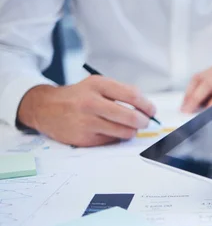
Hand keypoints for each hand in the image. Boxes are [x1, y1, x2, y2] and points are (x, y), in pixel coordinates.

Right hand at [17, 76, 155, 146]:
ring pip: (125, 132)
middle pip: (131, 117)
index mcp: (98, 85)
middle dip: (144, 122)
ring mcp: (87, 121)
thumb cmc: (78, 97)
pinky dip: (116, 137)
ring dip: (132, 131)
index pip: (132, 95)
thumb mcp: (97, 85)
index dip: (147, 105)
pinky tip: (108, 130)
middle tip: (145, 122)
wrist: (46, 108)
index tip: (152, 111)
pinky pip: (112, 140)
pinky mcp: (85, 138)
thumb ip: (121, 93)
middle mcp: (91, 102)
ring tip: (128, 127)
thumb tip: (146, 109)